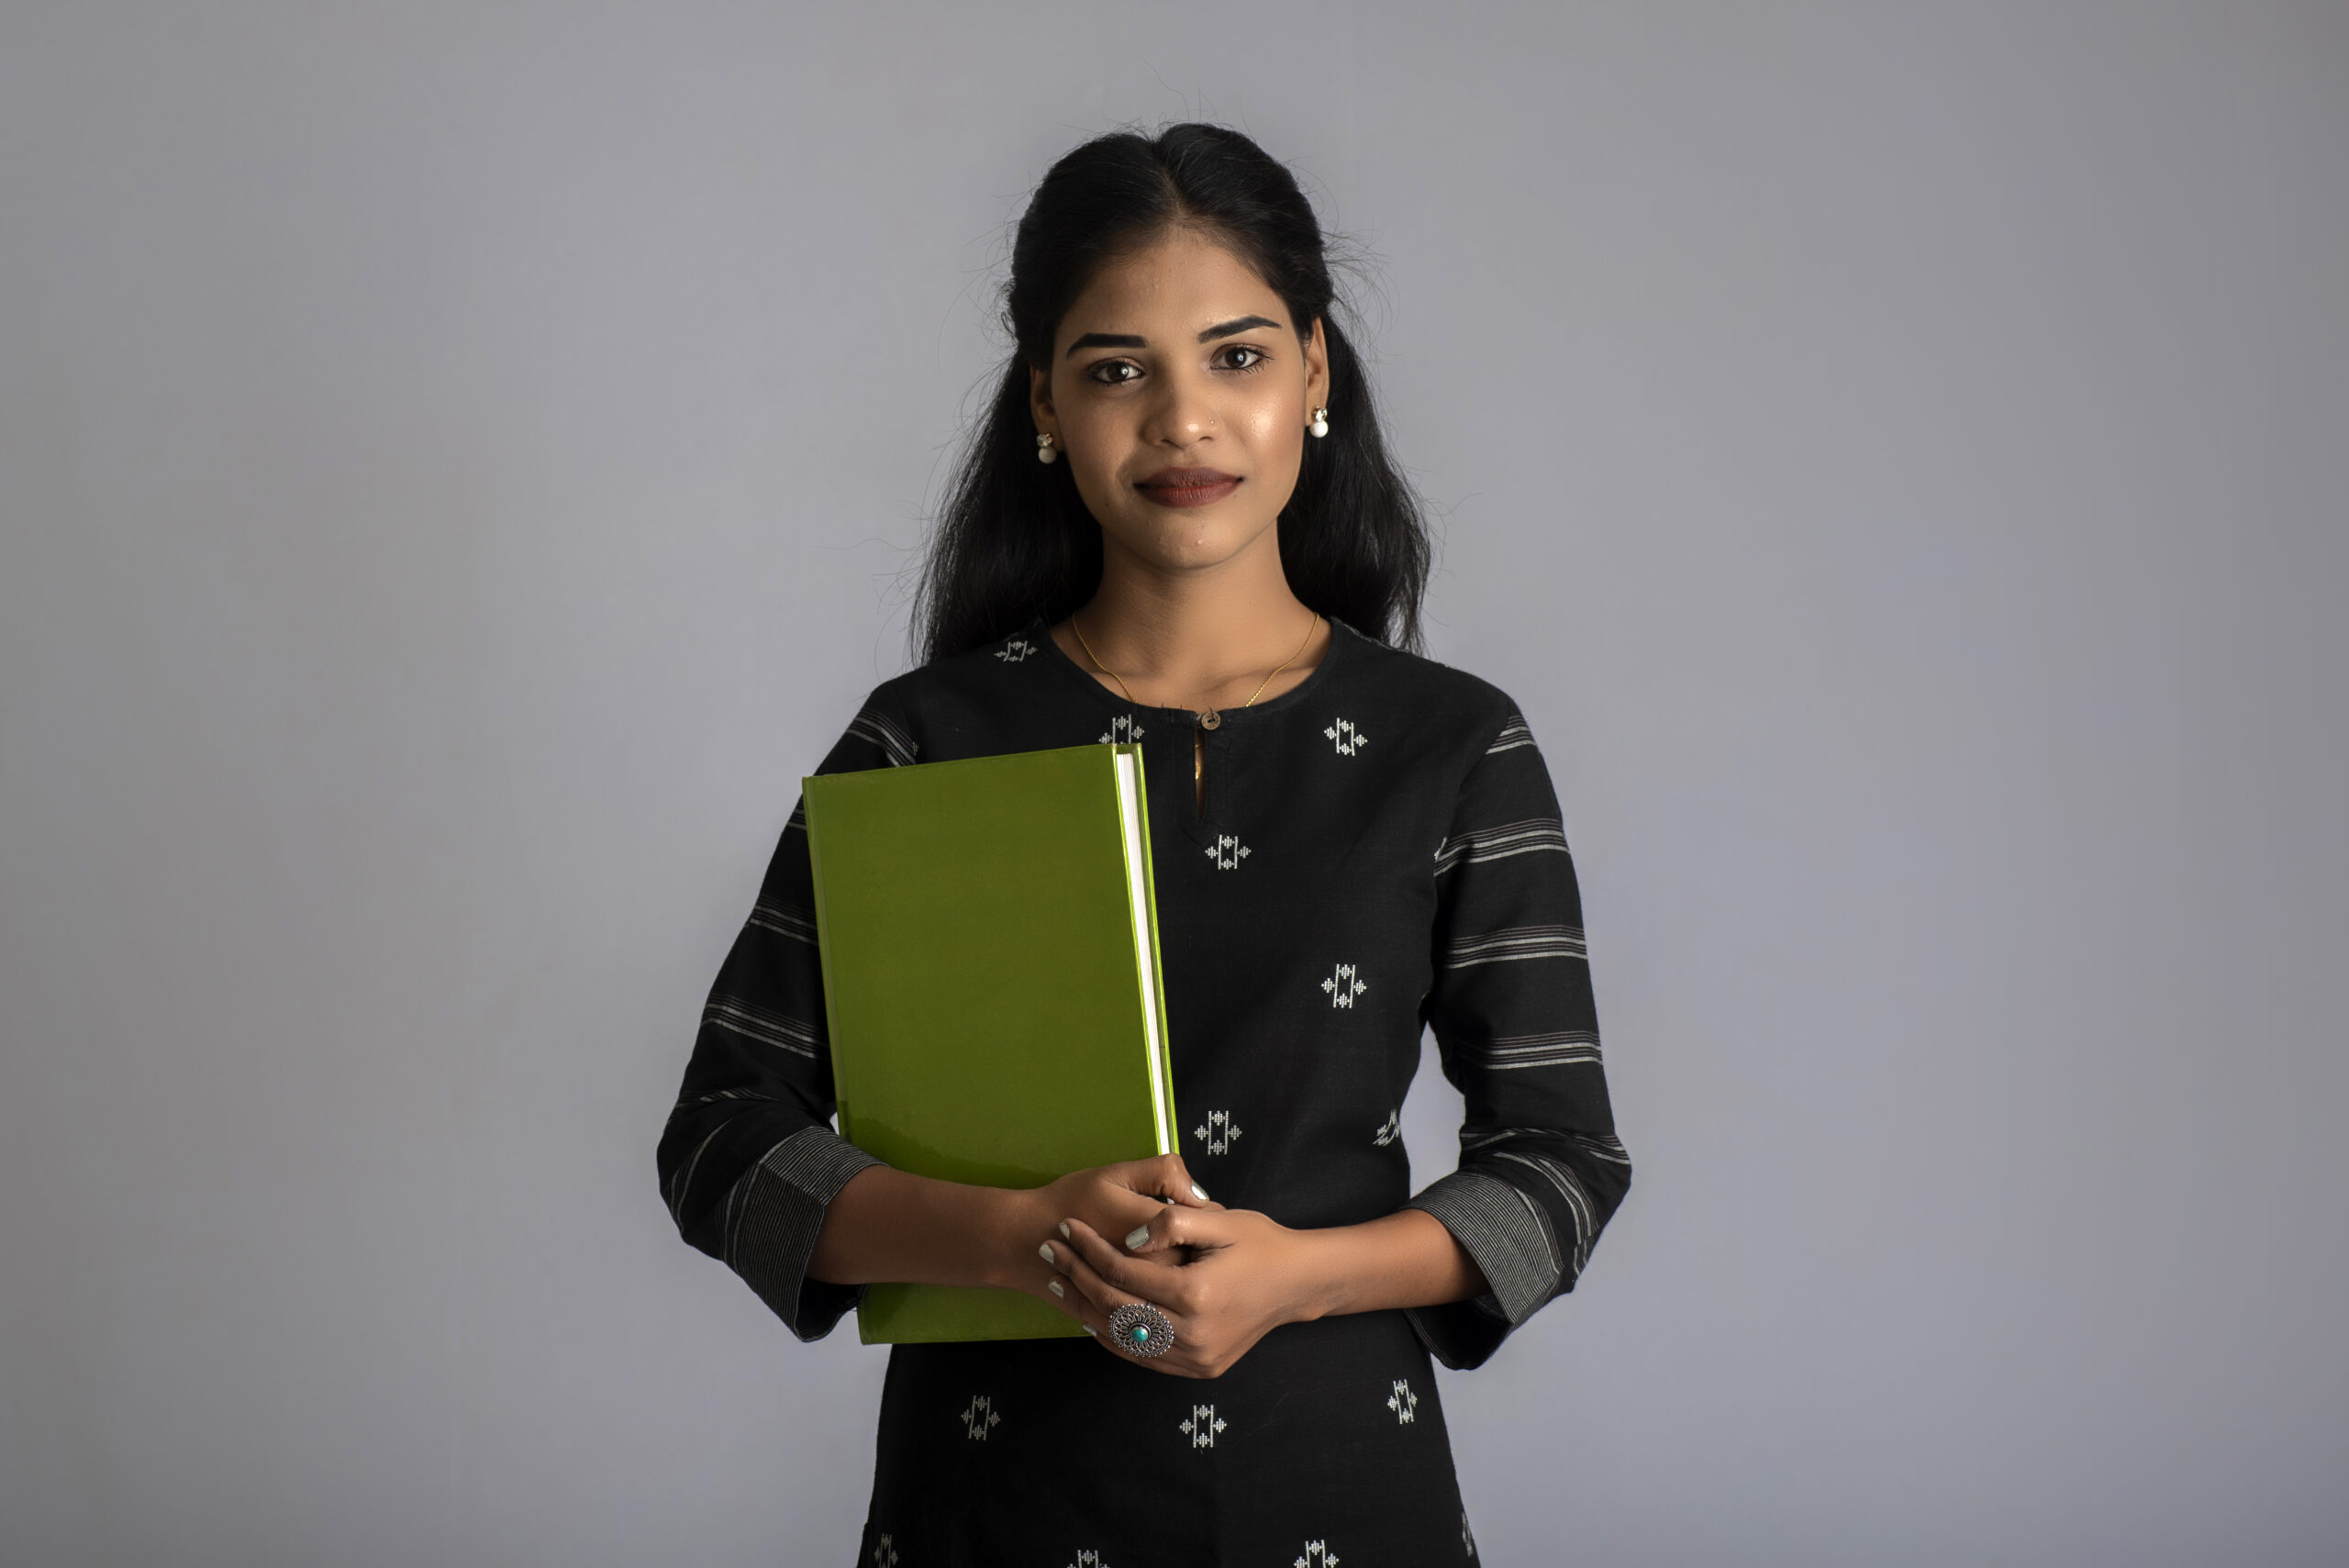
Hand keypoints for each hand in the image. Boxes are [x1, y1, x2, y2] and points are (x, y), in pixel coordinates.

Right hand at [1009, 1152, 1217, 1310]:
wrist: (1029, 1241)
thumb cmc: (1071, 1202)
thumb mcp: (1115, 1173)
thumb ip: (1161, 1173)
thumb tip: (1198, 1192)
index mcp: (1160, 1237)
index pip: (1209, 1224)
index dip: (1205, 1212)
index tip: (1191, 1204)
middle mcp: (1157, 1275)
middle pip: (1203, 1257)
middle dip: (1198, 1241)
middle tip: (1185, 1224)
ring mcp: (1145, 1300)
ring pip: (1186, 1285)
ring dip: (1185, 1266)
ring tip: (1165, 1247)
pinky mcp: (1132, 1315)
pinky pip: (1164, 1305)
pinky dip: (1165, 1287)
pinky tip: (1152, 1270)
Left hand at [1041, 1201, 1324, 1377]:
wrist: (1297, 1284)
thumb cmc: (1260, 1244)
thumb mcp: (1221, 1219)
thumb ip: (1173, 1223)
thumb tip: (1130, 1238)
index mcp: (1196, 1294)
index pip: (1124, 1274)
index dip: (1089, 1249)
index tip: (1067, 1227)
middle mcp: (1193, 1334)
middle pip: (1115, 1308)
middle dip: (1077, 1277)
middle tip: (1049, 1253)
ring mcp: (1195, 1357)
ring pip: (1123, 1339)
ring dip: (1086, 1309)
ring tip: (1059, 1282)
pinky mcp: (1199, 1368)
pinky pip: (1143, 1357)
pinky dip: (1113, 1337)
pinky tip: (1093, 1314)